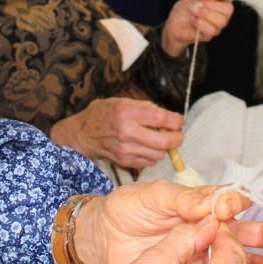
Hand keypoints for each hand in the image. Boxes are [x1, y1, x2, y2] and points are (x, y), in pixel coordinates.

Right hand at [50, 97, 183, 168]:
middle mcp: (127, 131)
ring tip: (160, 140)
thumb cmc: (104, 113)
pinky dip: (153, 155)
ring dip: (164, 148)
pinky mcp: (125, 161)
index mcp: (128, 111)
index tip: (179, 120)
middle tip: (178, 134)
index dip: (176, 121)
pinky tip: (147, 147)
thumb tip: (169, 118)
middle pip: (165, 141)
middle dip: (177, 138)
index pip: (162, 119)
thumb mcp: (123, 101)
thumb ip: (146, 108)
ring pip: (159, 154)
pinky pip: (149, 162)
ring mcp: (126, 149)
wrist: (82, 133)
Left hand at [73, 181, 262, 263]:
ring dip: (261, 262)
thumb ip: (182, 198)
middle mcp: (207, 233)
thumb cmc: (126, 209)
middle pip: (244, 234)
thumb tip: (215, 199)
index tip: (231, 206)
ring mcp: (200, 256)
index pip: (229, 205)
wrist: (100, 235)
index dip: (235, 205)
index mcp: (201, 208)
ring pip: (237, 259)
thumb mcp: (150, 195)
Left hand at [162, 0, 234, 56]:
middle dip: (211, 4)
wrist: (173, 25)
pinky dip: (199, 23)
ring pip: (221, 20)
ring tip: (193, 11)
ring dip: (205, 14)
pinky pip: (211, 30)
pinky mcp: (208, 35)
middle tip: (198, 4)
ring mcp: (216, 26)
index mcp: (218, 1)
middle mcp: (221, 14)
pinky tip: (192, 20)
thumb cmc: (184, 11)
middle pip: (229, 9)